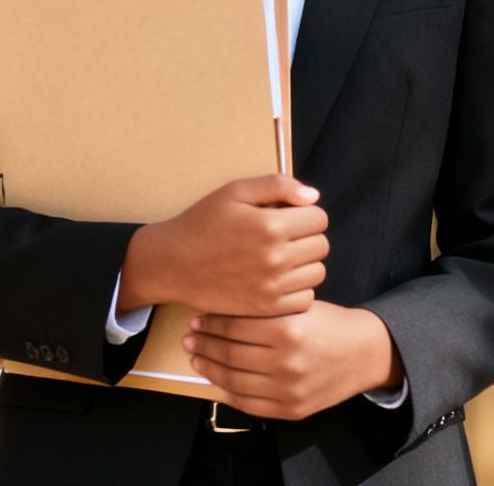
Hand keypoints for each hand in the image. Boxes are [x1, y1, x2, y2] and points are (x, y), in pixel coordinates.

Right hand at [120, 175, 328, 316]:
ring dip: (305, 263)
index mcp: (272, 226)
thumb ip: (278, 186)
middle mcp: (276, 258)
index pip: (320, 218)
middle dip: (307, 236)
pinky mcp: (265, 308)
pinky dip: (297, 288)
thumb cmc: (203, 223)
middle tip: (283, 236)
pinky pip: (304, 299)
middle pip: (321, 245)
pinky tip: (277, 278)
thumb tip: (314, 197)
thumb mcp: (236, 191)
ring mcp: (272, 286)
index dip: (305, 214)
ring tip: (280, 256)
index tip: (287, 216)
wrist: (172, 263)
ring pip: (317, 272)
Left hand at [184, 300, 404, 419]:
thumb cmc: (331, 324)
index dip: (211, 323)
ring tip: (197, 358)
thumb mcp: (301, 307)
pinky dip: (228, 392)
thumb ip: (265, 311)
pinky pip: (249, 404)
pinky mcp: (292, 410)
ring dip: (210, 368)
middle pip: (230, 354)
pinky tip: (218, 381)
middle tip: (190, 337)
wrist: (366, 352)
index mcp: (290, 329)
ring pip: (234, 381)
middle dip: (204, 345)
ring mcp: (289, 390)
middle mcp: (288, 361)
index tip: (198, 319)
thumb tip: (219, 313)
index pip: (235, 328)